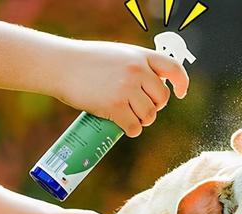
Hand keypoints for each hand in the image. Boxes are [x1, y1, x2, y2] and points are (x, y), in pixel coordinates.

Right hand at [56, 40, 189, 136]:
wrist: (60, 65)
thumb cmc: (87, 61)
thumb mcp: (118, 54)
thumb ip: (137, 66)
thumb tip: (155, 86)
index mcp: (140, 56)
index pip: (173, 68)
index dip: (182, 83)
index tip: (180, 93)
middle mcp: (137, 71)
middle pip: (161, 98)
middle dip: (154, 107)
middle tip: (139, 108)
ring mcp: (126, 89)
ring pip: (149, 115)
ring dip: (142, 121)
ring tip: (130, 117)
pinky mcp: (114, 106)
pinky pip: (134, 126)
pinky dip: (132, 130)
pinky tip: (125, 127)